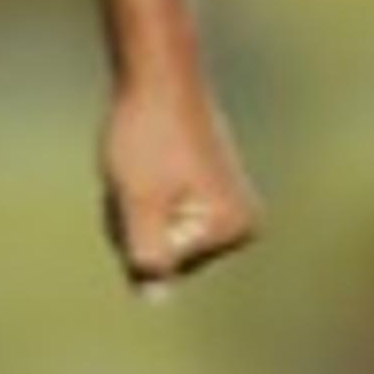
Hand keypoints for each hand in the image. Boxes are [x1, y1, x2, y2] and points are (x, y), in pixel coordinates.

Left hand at [100, 73, 259, 298]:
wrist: (158, 75)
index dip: (132, 230)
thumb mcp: (139, 202)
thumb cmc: (147, 135)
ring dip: (133, 210)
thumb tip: (154, 298)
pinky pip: (160, 216)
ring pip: (156, 235)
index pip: (159, 267)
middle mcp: (241, 224)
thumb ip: (148, 256)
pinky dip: (140, 197)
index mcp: (232, 230)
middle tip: (139, 174)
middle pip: (163, 255)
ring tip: (142, 167)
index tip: (146, 183)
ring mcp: (226, 208)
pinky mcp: (209, 193)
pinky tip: (146, 165)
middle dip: (134, 224)